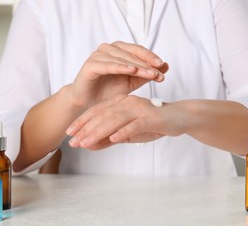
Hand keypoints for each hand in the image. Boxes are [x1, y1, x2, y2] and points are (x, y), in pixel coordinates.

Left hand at [66, 95, 183, 149]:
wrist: (178, 118)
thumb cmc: (151, 124)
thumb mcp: (127, 133)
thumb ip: (108, 138)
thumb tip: (88, 145)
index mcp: (120, 102)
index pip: (97, 111)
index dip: (82, 122)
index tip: (69, 133)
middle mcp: (127, 102)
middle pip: (103, 115)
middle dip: (86, 129)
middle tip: (73, 142)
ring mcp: (139, 108)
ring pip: (115, 119)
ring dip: (99, 131)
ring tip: (86, 143)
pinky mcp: (151, 117)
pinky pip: (135, 124)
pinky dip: (124, 131)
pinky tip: (113, 139)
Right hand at [70, 42, 168, 109]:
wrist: (90, 103)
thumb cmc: (109, 91)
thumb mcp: (132, 82)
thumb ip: (147, 74)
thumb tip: (166, 66)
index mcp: (119, 50)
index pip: (138, 50)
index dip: (151, 57)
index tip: (163, 66)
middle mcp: (108, 49)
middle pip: (131, 53)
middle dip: (147, 63)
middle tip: (159, 72)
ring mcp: (98, 55)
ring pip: (122, 59)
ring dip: (137, 66)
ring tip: (150, 73)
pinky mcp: (91, 64)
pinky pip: (109, 65)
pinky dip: (121, 66)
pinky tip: (132, 70)